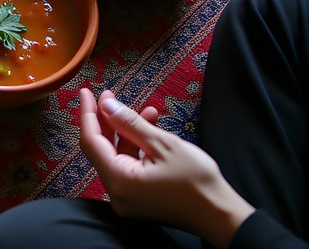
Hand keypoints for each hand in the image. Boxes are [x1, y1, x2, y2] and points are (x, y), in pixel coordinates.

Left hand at [79, 88, 252, 247]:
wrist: (221, 216)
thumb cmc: (197, 181)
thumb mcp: (163, 144)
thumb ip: (130, 123)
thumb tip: (106, 105)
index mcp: (118, 180)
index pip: (91, 141)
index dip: (88, 113)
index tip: (86, 91)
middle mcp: (116, 193)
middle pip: (102, 149)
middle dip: (108, 120)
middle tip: (112, 96)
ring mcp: (126, 198)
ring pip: (117, 156)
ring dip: (128, 132)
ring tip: (148, 111)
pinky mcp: (138, 199)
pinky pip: (128, 167)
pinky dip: (136, 148)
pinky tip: (151, 130)